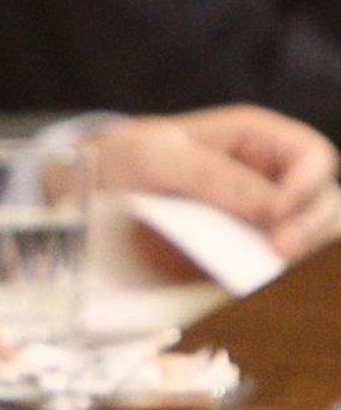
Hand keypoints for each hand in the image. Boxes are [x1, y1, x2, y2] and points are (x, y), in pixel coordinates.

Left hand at [88, 106, 340, 262]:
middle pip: (323, 200)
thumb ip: (210, 175)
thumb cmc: (124, 158)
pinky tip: (247, 273)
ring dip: (297, 250)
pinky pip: (272, 262)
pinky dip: (268, 270)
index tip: (280, 211)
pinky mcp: (245, 247)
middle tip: (279, 250)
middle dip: (311, 224)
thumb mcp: (153, 157)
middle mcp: (267, 174)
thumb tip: (272, 206)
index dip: (308, 182)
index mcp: (253, 136)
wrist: (91, 192)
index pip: (312, 154)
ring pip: (307, 235)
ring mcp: (260, 214)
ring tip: (267, 262)